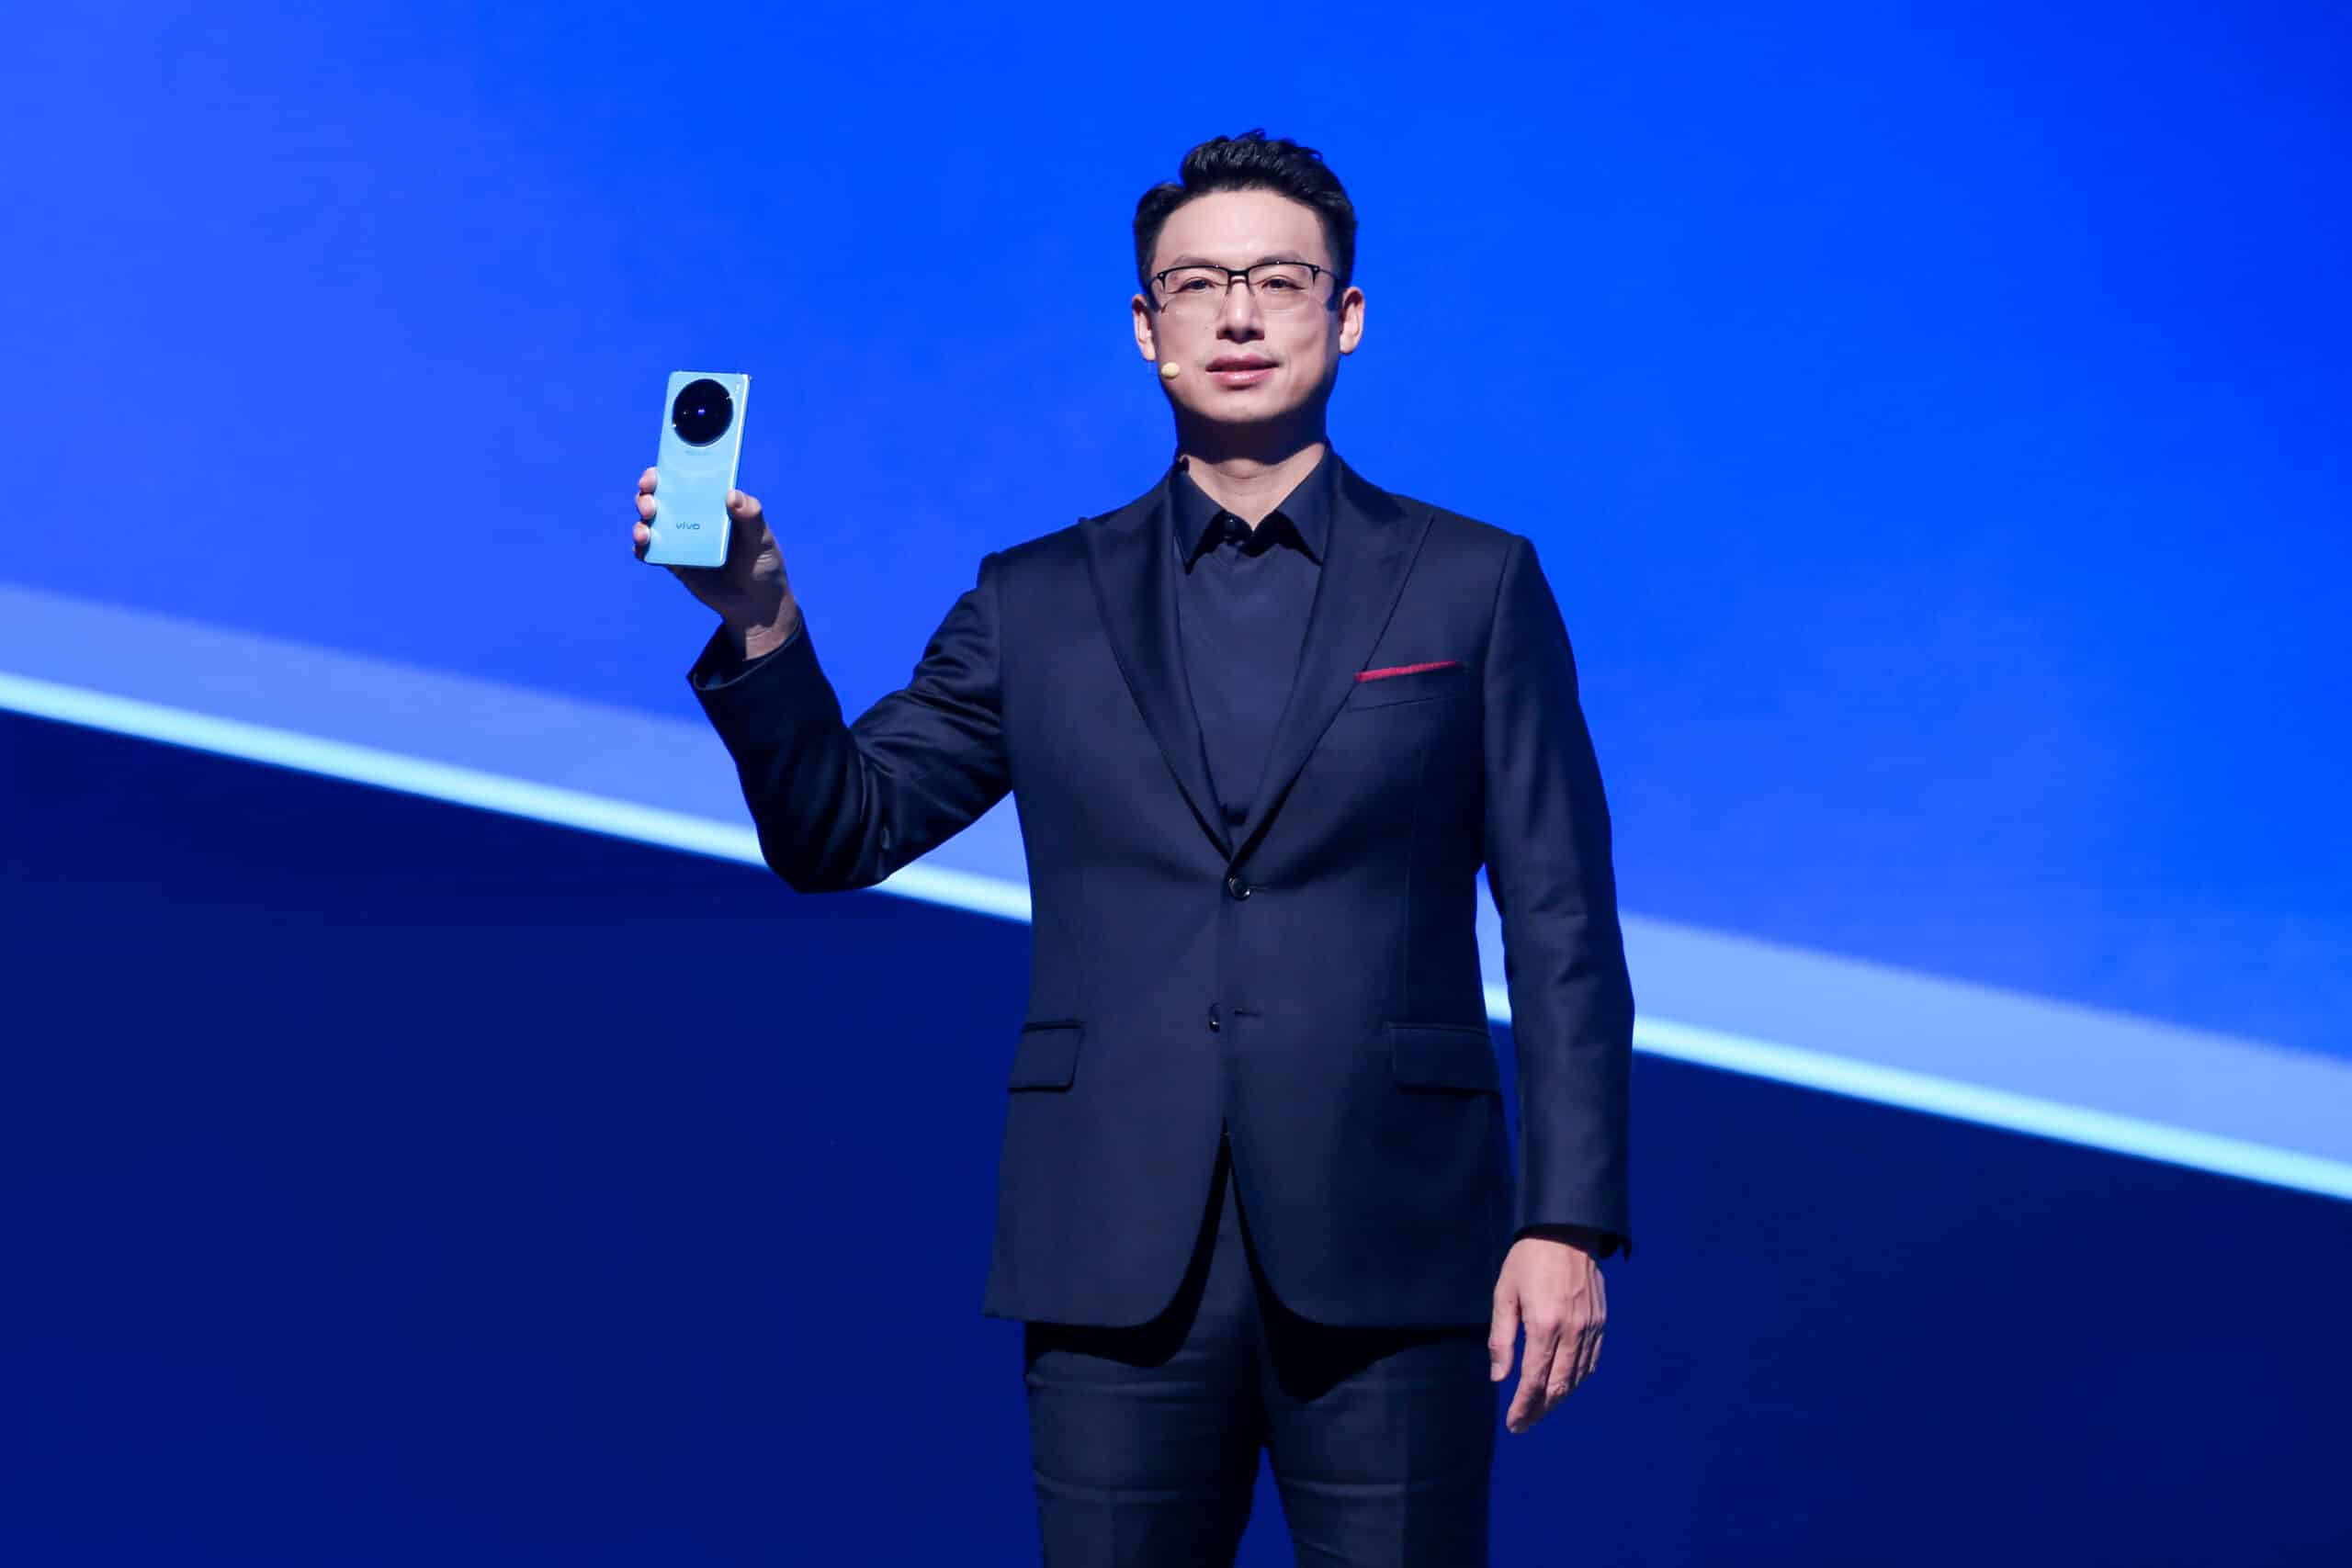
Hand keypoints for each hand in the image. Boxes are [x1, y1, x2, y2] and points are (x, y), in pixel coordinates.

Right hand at [632, 467, 800, 654]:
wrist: (756, 605)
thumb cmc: (763, 563)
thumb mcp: (761, 539)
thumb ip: (751, 516)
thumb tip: (732, 494)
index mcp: (712, 502)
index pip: (685, 478)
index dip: (666, 470)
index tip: (657, 471)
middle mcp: (692, 516)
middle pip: (659, 495)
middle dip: (646, 492)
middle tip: (649, 501)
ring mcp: (680, 538)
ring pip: (649, 521)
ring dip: (640, 521)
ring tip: (645, 531)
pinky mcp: (673, 562)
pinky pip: (650, 551)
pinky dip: (641, 547)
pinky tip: (643, 547)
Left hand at [1489, 1234, 1606, 1433]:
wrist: (1567, 1230)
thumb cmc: (1528, 1260)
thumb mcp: (1505, 1293)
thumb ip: (1501, 1338)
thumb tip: (1499, 1377)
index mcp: (1544, 1325)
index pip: (1534, 1380)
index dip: (1523, 1406)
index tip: (1513, 1424)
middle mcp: (1572, 1332)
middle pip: (1558, 1387)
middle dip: (1540, 1410)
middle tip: (1523, 1424)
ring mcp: (1590, 1328)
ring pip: (1577, 1378)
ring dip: (1558, 1400)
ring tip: (1539, 1410)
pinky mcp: (1600, 1322)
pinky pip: (1591, 1362)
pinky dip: (1576, 1380)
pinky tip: (1563, 1386)